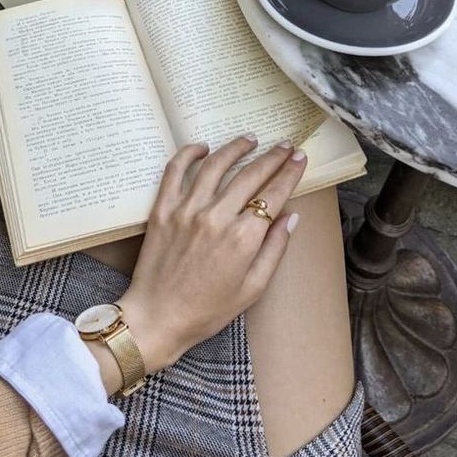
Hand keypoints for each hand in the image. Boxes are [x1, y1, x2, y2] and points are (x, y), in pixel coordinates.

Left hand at [117, 136, 305, 374]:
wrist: (157, 318)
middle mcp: (216, 218)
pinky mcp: (163, 209)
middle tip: (285, 145)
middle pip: (250, 175)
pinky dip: (189, 153)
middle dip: (272, 156)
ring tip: (250, 139)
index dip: (290, 173)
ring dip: (236, 147)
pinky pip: (175, 170)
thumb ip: (274, 249)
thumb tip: (291, 216)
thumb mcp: (253, 288)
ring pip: (216, 165)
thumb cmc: (207, 310)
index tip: (300, 158)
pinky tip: (203, 146)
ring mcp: (187, 210)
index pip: (273, 194)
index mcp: (242, 239)